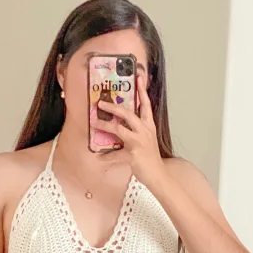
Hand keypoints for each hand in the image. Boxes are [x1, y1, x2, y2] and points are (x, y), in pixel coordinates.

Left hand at [93, 70, 165, 188]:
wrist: (158, 175)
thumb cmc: (150, 157)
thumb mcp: (147, 139)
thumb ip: (137, 129)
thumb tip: (122, 123)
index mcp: (149, 126)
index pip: (146, 105)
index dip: (142, 90)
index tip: (138, 77)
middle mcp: (145, 131)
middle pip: (128, 114)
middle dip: (114, 107)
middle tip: (101, 102)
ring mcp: (139, 143)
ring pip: (119, 129)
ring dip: (104, 125)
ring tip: (94, 122)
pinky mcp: (133, 155)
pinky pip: (115, 154)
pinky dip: (106, 156)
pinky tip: (99, 157)